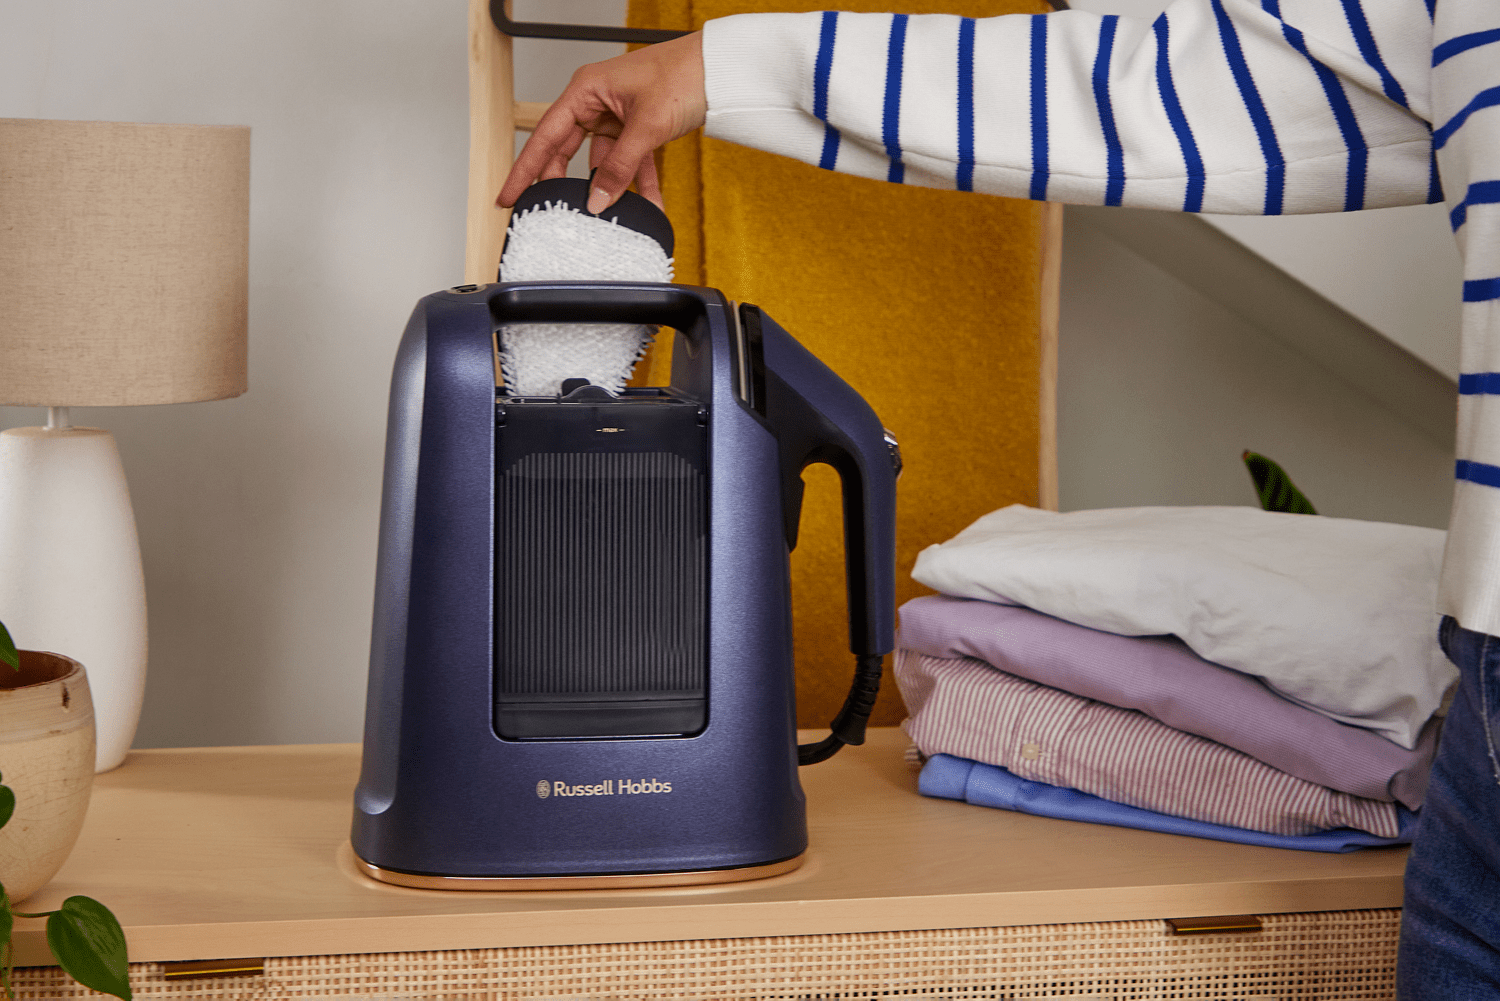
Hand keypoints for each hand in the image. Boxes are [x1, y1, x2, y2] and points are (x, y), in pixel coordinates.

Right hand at [498, 31, 706, 213]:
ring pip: (602, 162)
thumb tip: (598, 200)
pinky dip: (639, 184)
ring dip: (610, 189)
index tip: (509, 195)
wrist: (720, 69)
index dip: (525, 169)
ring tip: (606, 217)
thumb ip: (620, 167)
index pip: (545, 136)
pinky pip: (631, 163)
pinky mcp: (639, 128)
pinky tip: (648, 206)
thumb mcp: (647, 127)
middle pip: (568, 152)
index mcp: (586, 90)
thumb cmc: (683, 75)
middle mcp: (596, 102)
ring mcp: (618, 116)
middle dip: (565, 185)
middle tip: (554, 213)